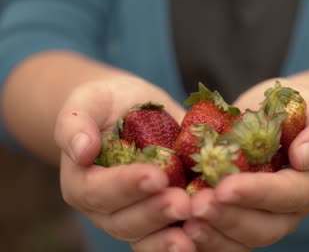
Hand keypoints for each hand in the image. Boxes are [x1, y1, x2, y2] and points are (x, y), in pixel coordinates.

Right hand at [54, 74, 195, 251]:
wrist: (131, 110)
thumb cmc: (107, 104)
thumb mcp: (88, 101)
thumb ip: (75, 123)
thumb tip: (81, 149)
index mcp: (82, 182)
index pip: (98, 191)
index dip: (126, 186)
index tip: (155, 175)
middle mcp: (105, 207)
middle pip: (124, 221)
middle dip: (154, 213)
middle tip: (182, 203)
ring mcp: (133, 215)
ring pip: (146, 236)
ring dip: (170, 234)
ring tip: (196, 222)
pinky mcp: (159, 216)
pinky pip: (167, 236)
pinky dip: (184, 237)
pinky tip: (204, 233)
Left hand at [183, 78, 308, 250]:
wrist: (280, 122)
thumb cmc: (299, 114)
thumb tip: (305, 156)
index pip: (287, 195)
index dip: (257, 193)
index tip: (225, 187)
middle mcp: (289, 212)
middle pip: (263, 227)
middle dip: (229, 218)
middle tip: (196, 206)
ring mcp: (264, 220)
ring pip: (242, 240)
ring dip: (213, 233)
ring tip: (185, 220)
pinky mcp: (240, 219)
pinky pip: (224, 239)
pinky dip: (204, 237)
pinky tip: (182, 227)